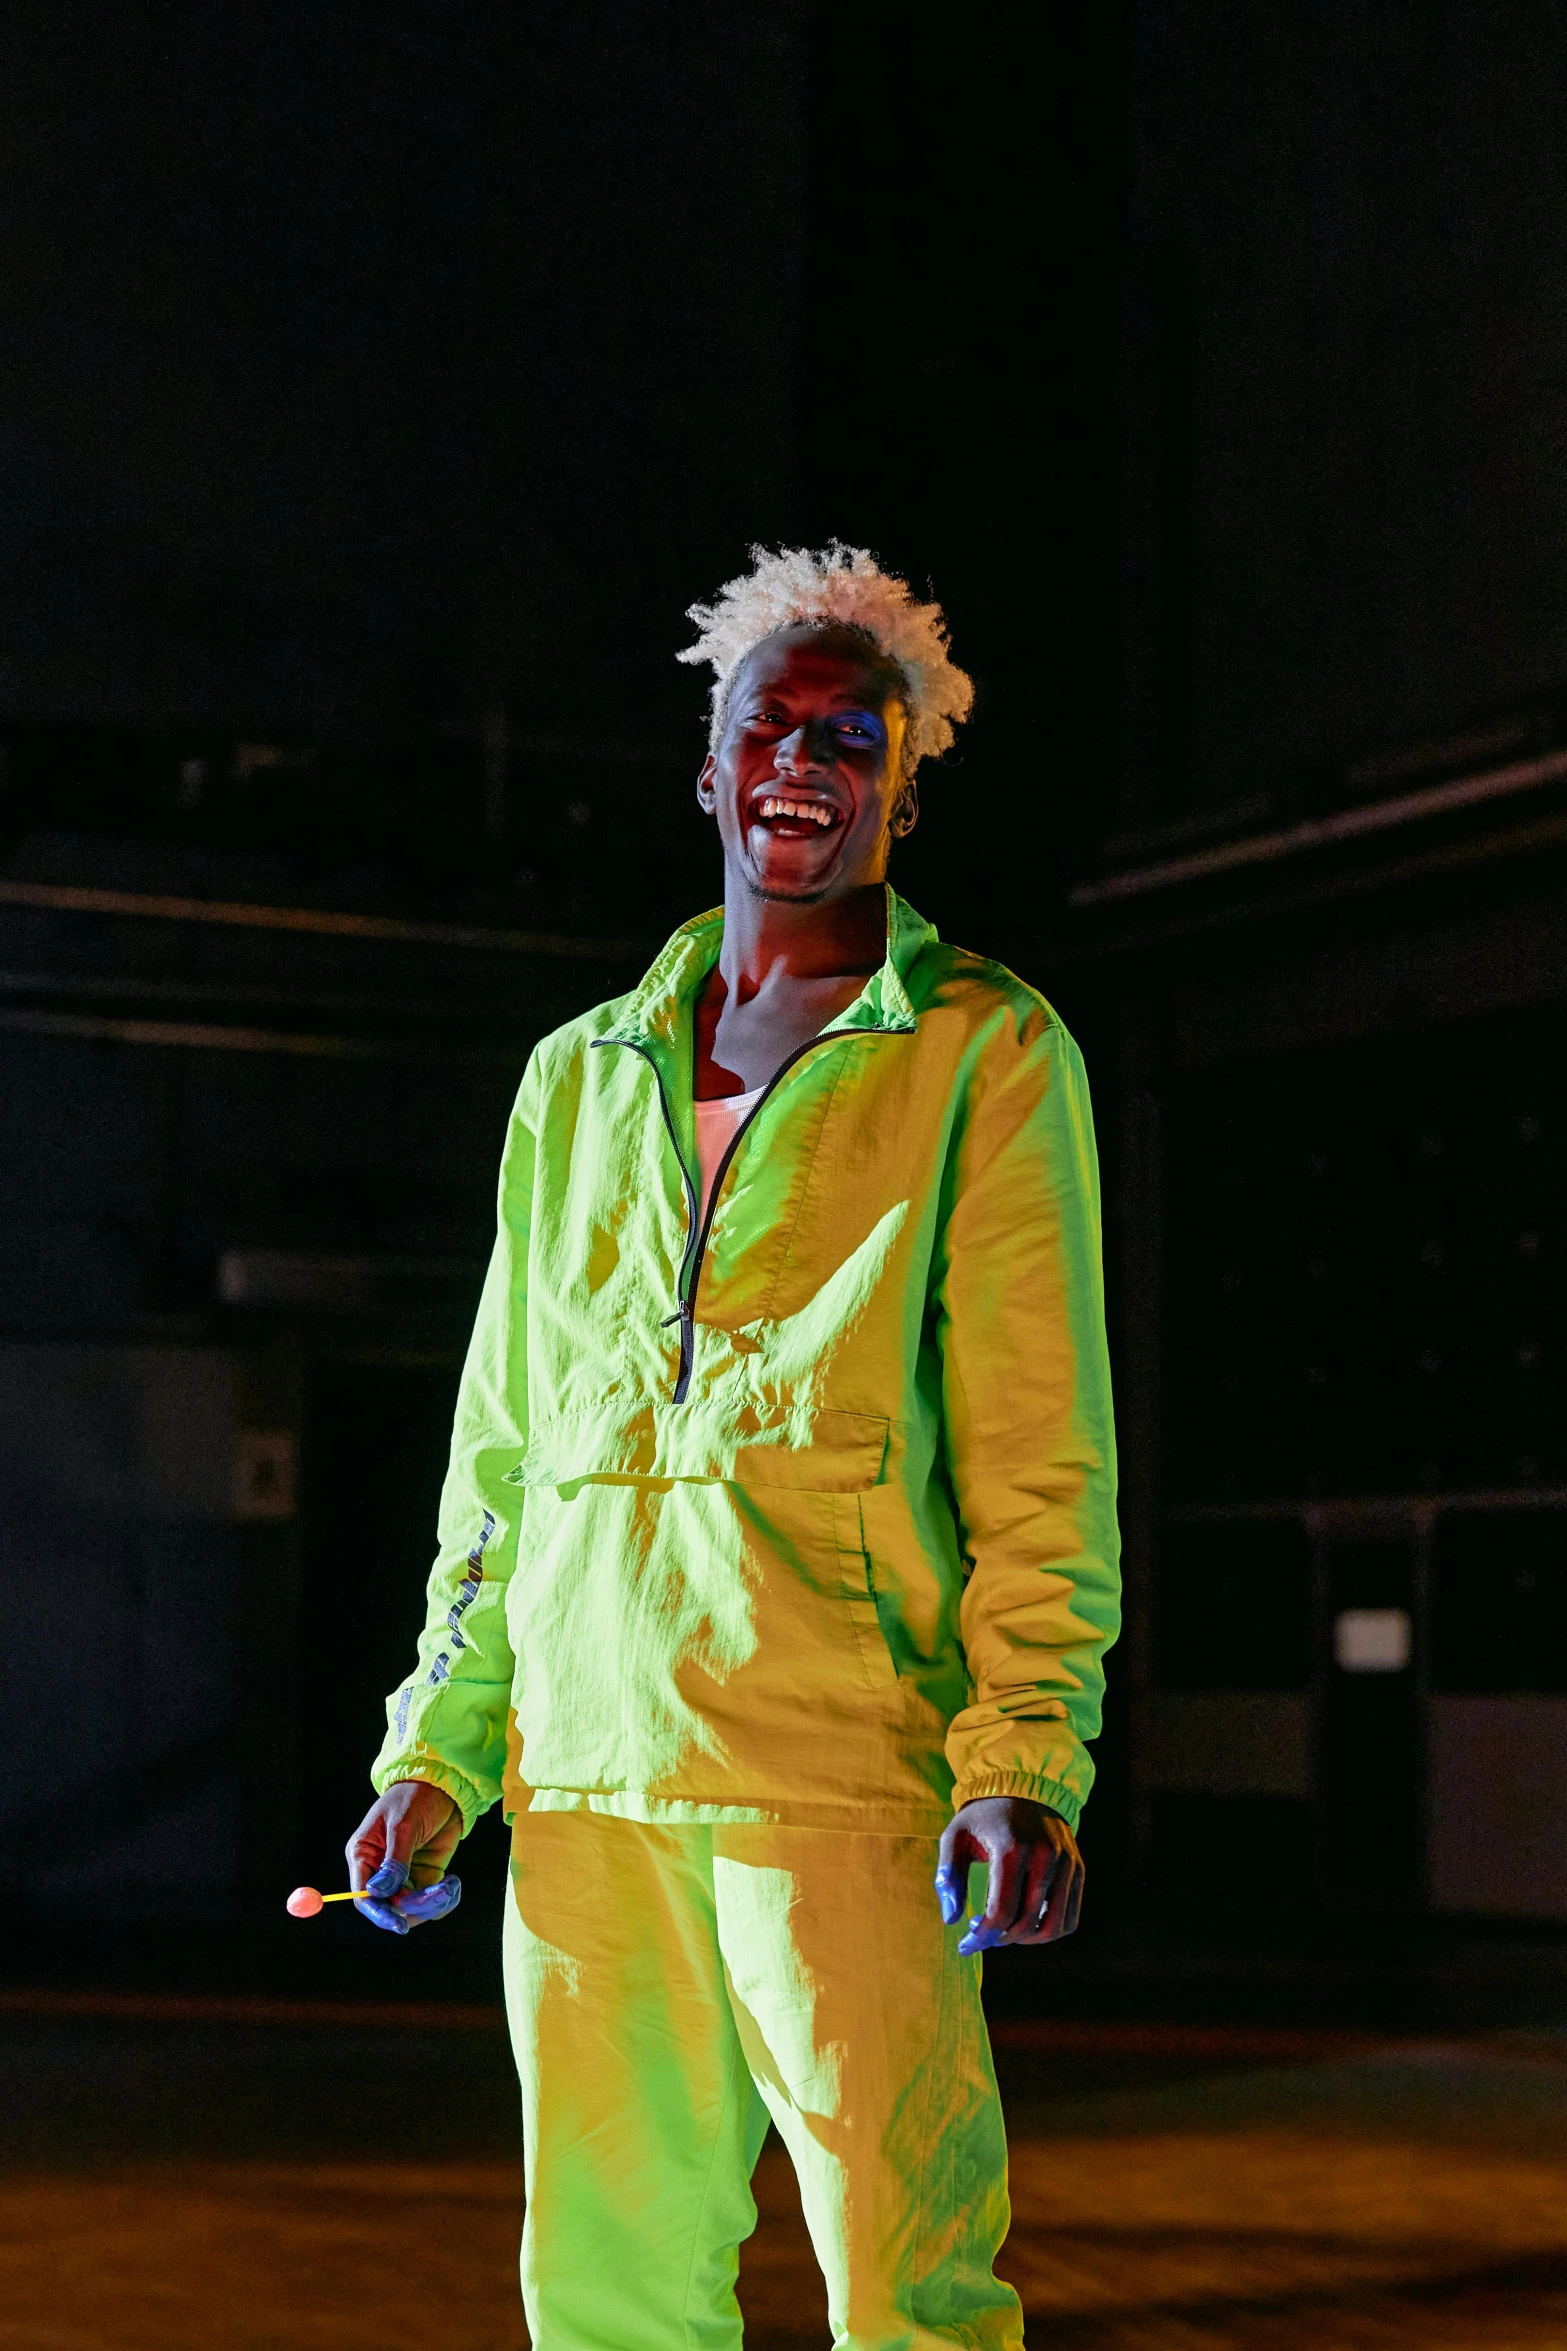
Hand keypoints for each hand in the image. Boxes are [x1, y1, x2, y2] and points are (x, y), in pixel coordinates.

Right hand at [345, 1779, 462, 1935]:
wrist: (444, 1786)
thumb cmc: (414, 1797)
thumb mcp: (403, 1826)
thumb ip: (394, 1861)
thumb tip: (377, 1892)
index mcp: (364, 1855)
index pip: (364, 1896)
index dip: (379, 1914)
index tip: (399, 1925)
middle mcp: (380, 1870)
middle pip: (391, 1907)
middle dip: (416, 1906)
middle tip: (440, 1891)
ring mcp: (404, 1875)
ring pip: (413, 1909)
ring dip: (433, 1904)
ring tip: (451, 1884)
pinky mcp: (426, 1876)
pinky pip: (431, 1903)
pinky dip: (444, 1900)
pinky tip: (453, 1882)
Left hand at [934, 1796, 1083, 1953]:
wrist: (1023, 1786)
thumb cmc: (983, 1816)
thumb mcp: (955, 1836)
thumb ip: (948, 1876)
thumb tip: (951, 1920)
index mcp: (1011, 1849)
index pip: (1001, 1912)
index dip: (981, 1937)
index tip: (966, 1944)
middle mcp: (1044, 1857)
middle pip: (1025, 1923)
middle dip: (999, 1939)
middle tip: (981, 1934)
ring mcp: (1066, 1864)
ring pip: (1052, 1927)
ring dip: (1025, 1940)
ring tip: (1004, 1931)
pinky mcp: (1077, 1869)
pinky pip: (1070, 1918)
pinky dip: (1048, 1931)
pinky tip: (1026, 1923)